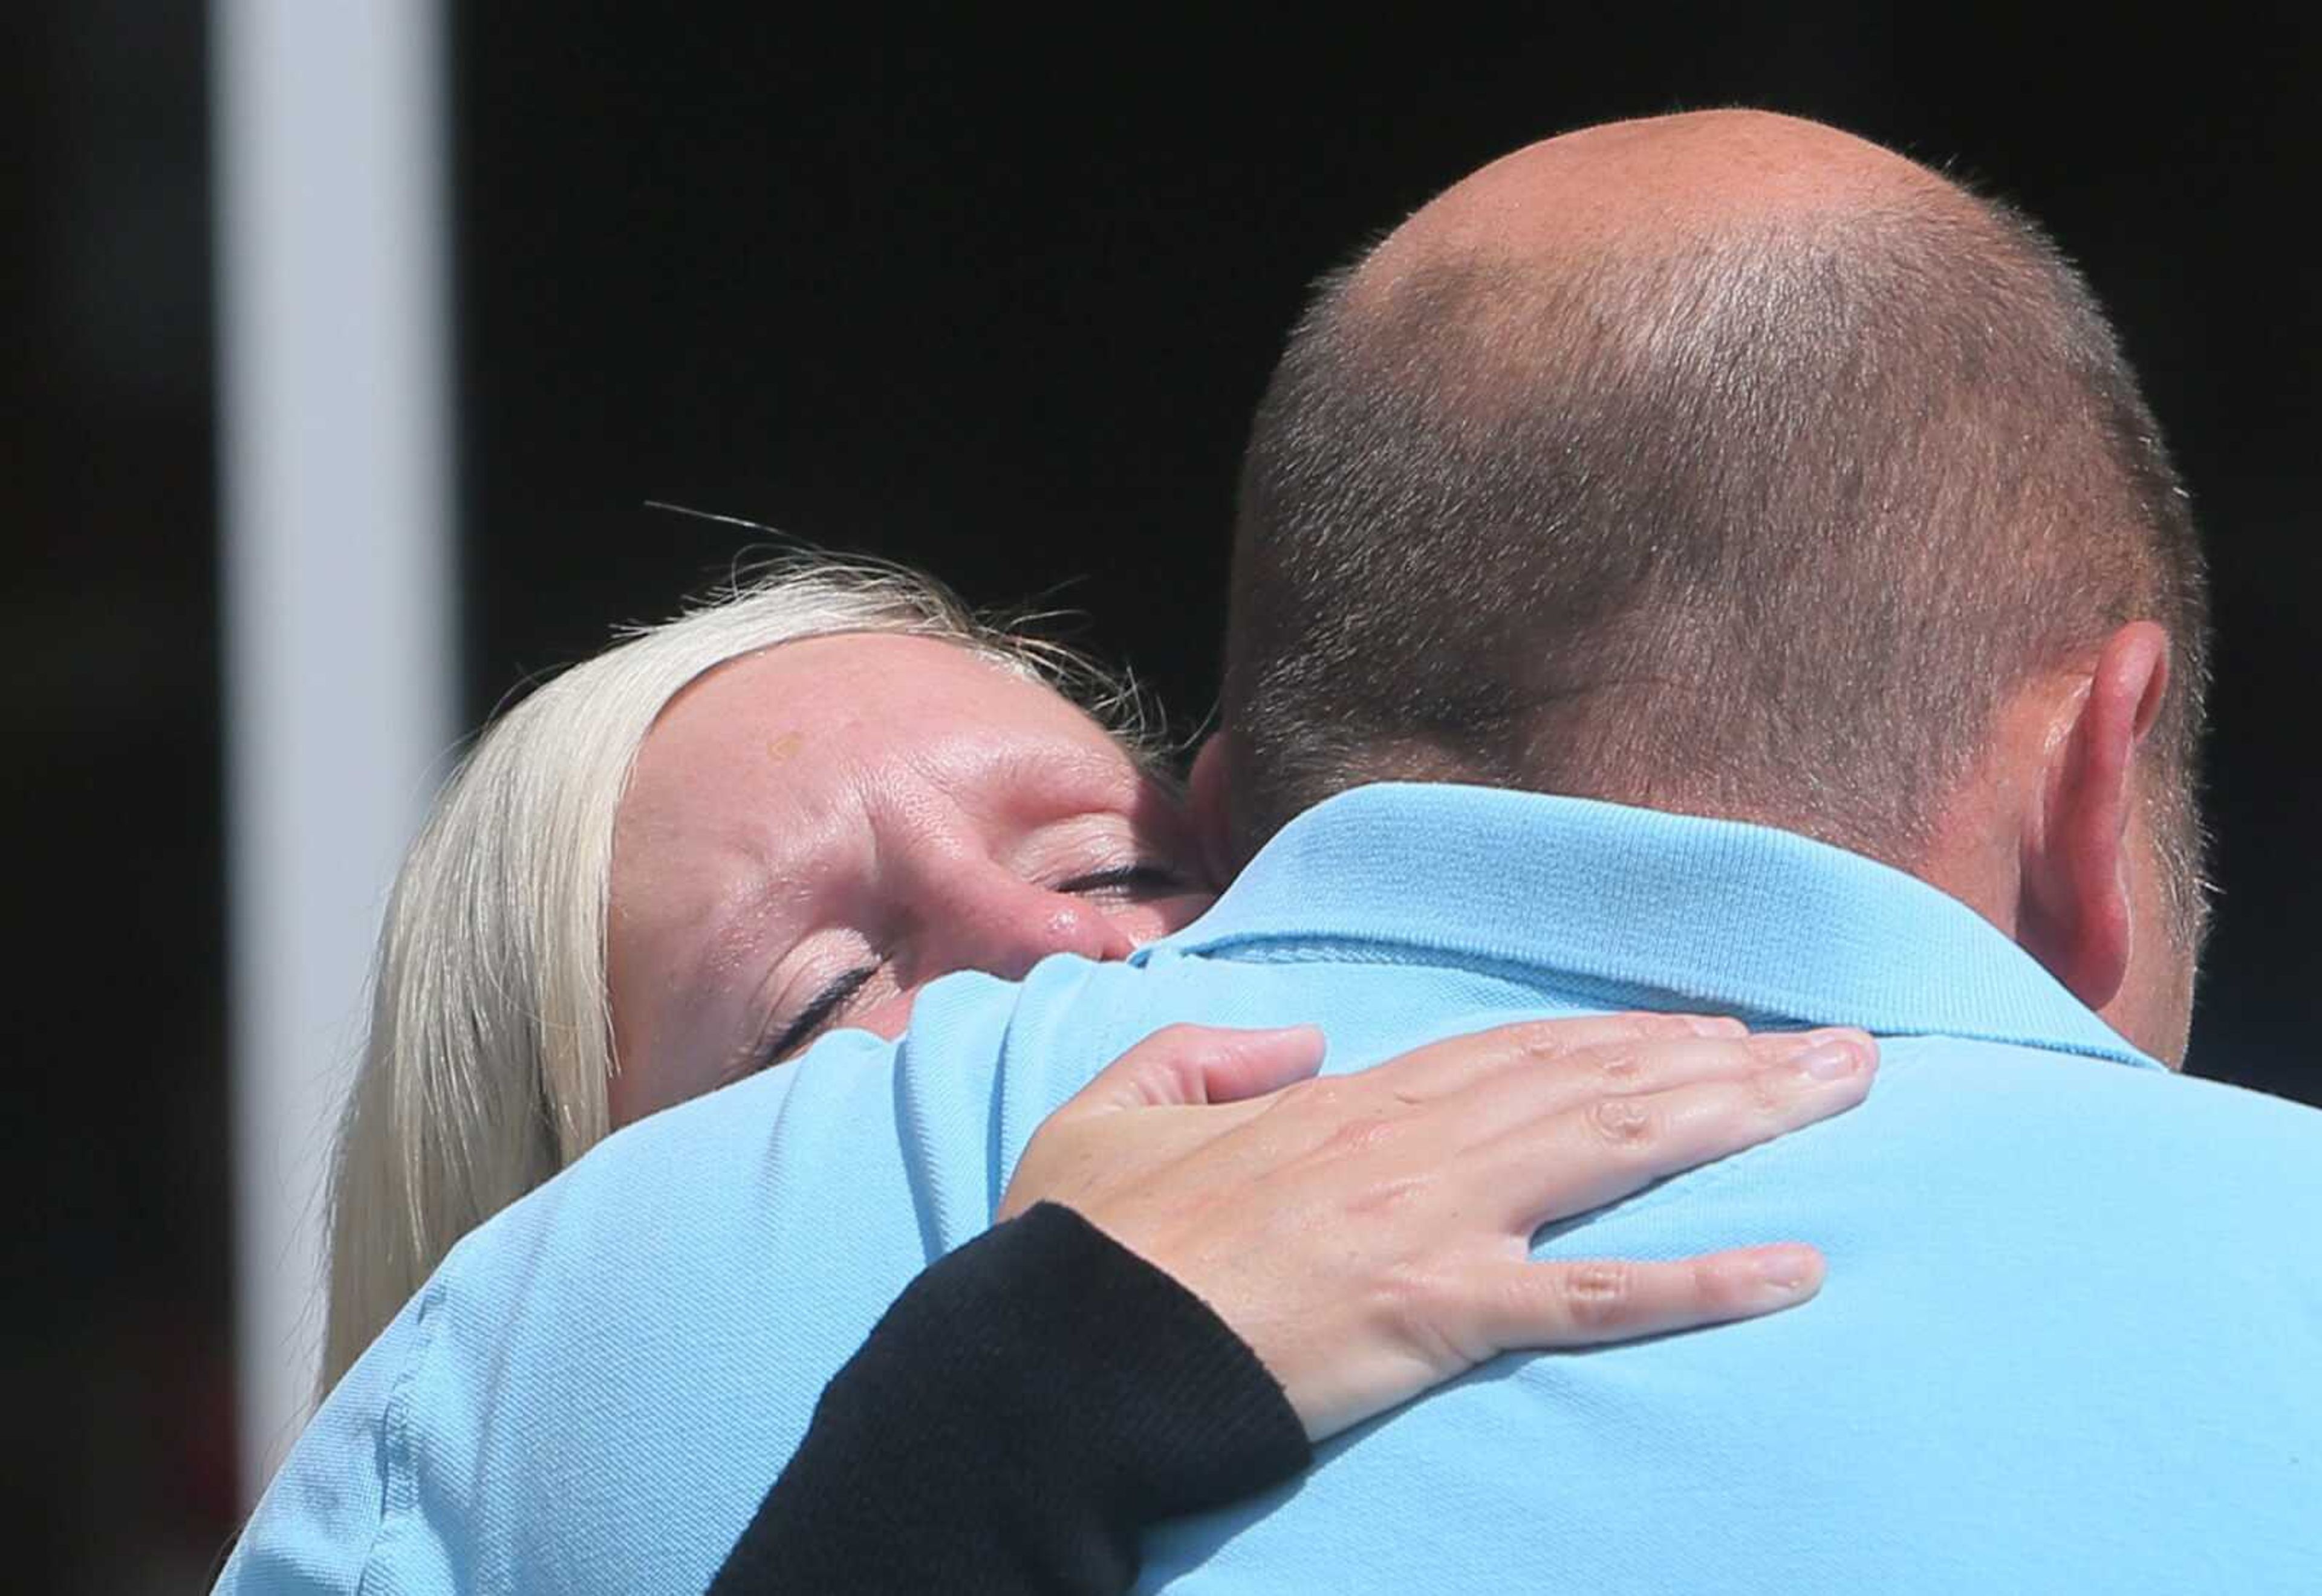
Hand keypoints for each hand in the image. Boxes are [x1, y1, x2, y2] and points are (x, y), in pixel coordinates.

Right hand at [999, 1012, 1874, 1440]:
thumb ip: (1208, 1054)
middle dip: (1725, 1060)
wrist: (1064, 1356)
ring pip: (1616, 1149)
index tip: (1702, 1028)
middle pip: (1596, 1082)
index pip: (1513, 1050)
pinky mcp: (1440, 1314)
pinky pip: (1596, 1299)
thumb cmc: (1082, 1244)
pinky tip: (1793, 1268)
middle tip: (1835, 1051)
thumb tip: (1301, 1042)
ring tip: (1840, 1097)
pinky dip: (1701, 1280)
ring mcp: (1434, 1223)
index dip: (1619, 1036)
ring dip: (1741, 1118)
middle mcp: (1411, 1145)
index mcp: (1342, 1104)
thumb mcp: (1112, 1110)